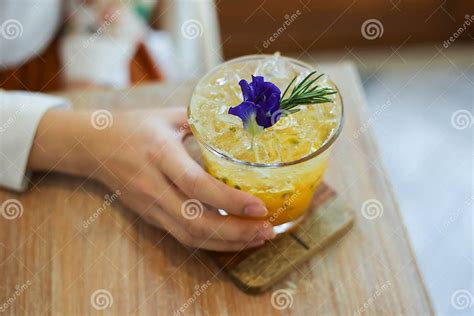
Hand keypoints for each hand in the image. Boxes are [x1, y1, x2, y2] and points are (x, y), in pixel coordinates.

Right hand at [28, 108, 274, 250]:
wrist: (93, 147)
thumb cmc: (134, 127)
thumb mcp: (168, 116)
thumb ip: (203, 121)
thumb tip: (243, 121)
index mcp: (160, 155)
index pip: (196, 185)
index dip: (229, 201)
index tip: (260, 207)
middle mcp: (154, 186)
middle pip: (196, 221)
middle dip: (236, 232)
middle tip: (267, 230)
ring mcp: (150, 206)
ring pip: (191, 236)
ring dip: (228, 243)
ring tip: (259, 238)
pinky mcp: (150, 217)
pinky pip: (183, 237)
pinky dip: (212, 243)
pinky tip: (235, 239)